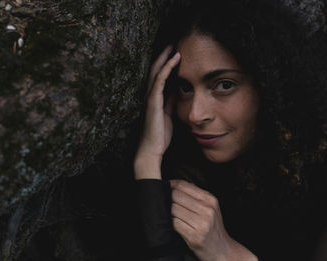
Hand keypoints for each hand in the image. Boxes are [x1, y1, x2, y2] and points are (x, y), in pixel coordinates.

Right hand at [134, 46, 180, 178]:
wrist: (151, 150)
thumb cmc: (159, 135)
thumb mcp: (169, 115)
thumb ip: (171, 102)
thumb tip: (177, 91)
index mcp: (153, 99)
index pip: (159, 77)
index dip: (166, 64)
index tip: (175, 54)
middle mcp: (149, 95)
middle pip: (155, 70)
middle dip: (163, 56)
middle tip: (172, 44)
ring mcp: (149, 97)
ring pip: (156, 72)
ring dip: (164, 58)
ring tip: (173, 46)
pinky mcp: (152, 101)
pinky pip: (159, 80)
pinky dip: (167, 68)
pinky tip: (175, 59)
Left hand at [170, 180, 257, 260]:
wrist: (223, 250)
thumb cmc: (213, 227)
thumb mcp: (210, 207)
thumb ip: (196, 195)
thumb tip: (176, 183)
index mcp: (210, 199)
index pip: (183, 185)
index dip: (171, 185)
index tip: (166, 188)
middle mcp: (207, 209)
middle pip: (176, 196)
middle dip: (169, 199)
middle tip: (167, 204)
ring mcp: (201, 223)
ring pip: (174, 209)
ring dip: (170, 212)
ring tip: (172, 215)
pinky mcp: (194, 236)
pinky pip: (175, 223)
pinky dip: (172, 223)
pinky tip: (176, 225)